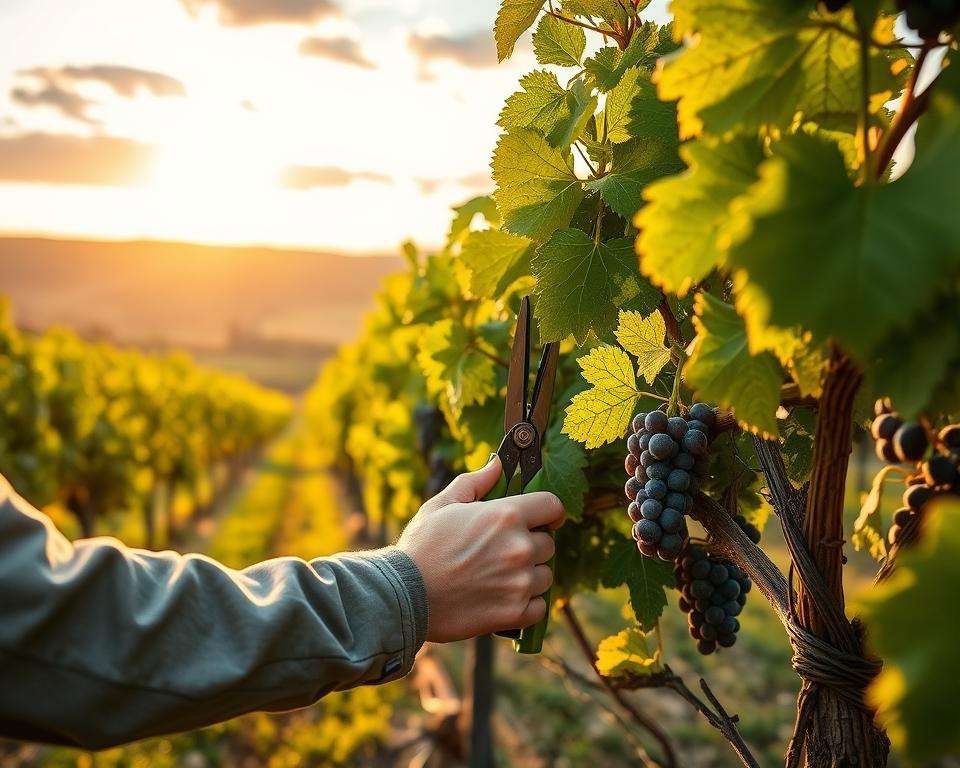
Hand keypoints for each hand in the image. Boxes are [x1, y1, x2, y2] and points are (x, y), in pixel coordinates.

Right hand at [397, 456, 564, 642]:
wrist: (403, 595)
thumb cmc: (421, 546)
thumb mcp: (443, 504)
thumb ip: (475, 482)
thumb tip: (497, 465)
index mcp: (506, 515)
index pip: (553, 506)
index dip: (550, 512)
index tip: (544, 519)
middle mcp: (519, 547)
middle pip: (549, 544)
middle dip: (531, 546)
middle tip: (504, 552)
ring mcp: (520, 582)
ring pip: (545, 576)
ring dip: (529, 576)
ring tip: (500, 577)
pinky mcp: (514, 613)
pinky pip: (539, 607)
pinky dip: (526, 604)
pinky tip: (503, 598)